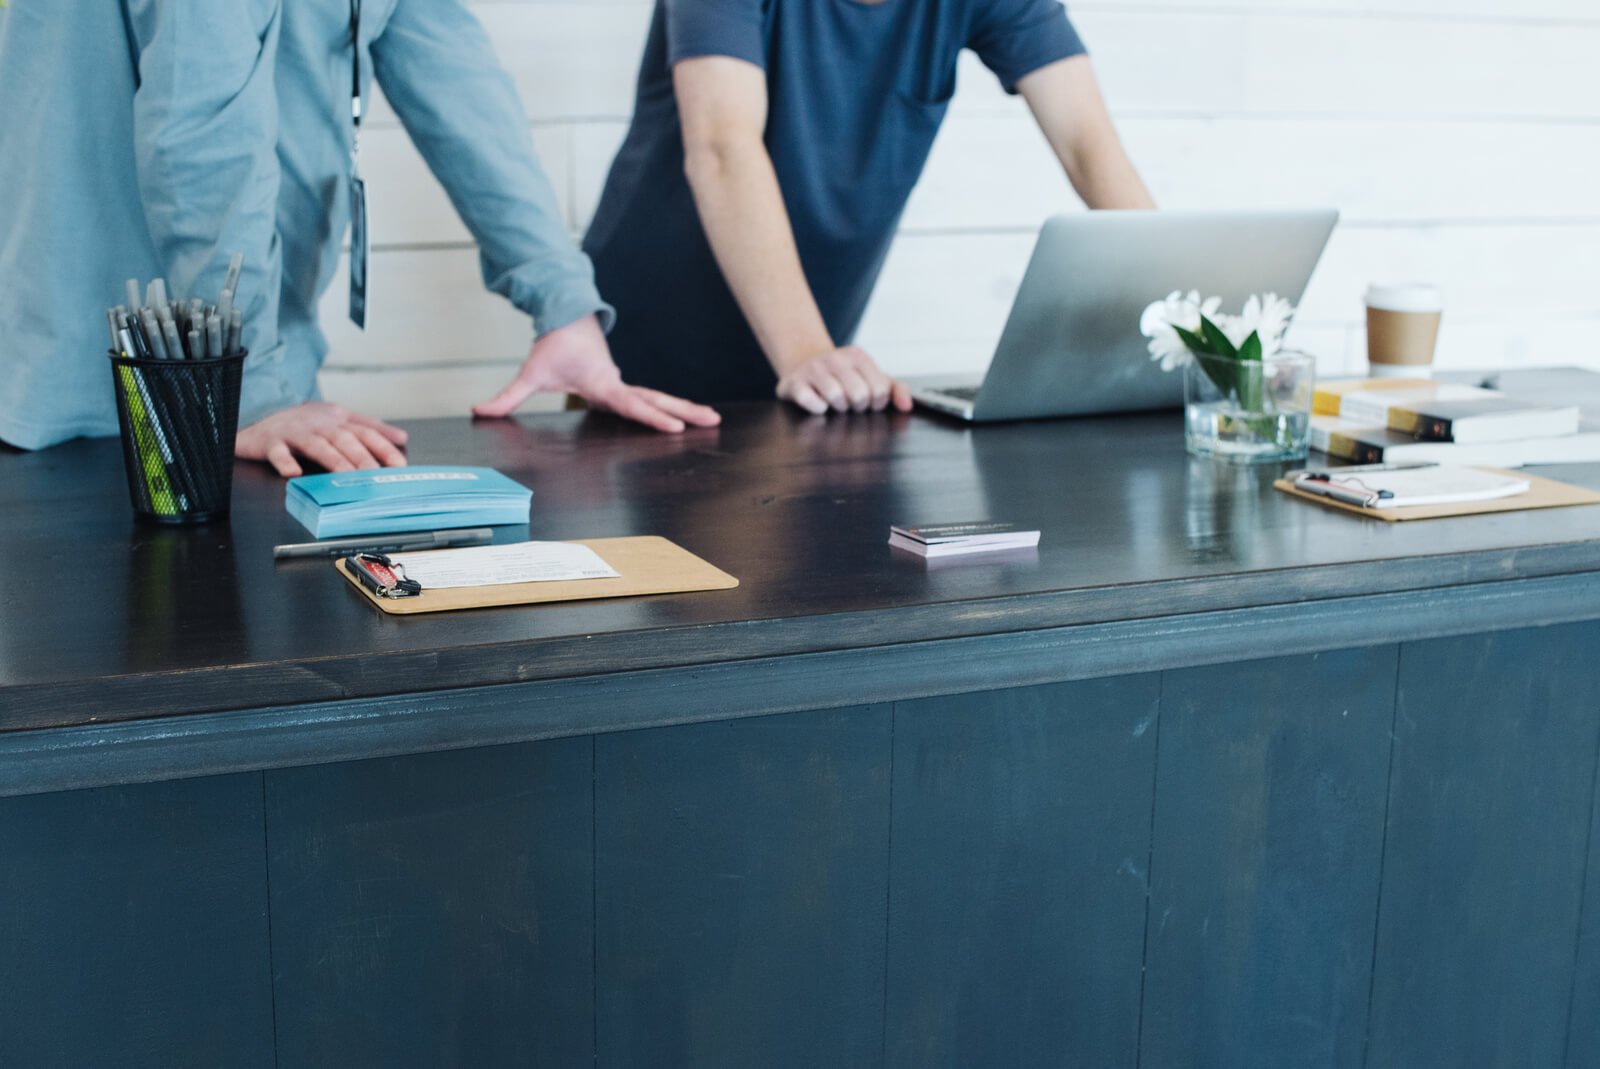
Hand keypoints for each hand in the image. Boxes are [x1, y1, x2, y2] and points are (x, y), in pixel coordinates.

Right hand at [235, 401, 407, 477]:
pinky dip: (285, 461)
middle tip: (375, 476)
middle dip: (362, 457)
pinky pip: (278, 451)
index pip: (365, 431)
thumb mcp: (339, 418)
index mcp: (336, 420)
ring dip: (334, 460)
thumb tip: (402, 437)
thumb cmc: (304, 422)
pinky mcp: (270, 441)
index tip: (399, 465)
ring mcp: (294, 432)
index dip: (383, 447)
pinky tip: (294, 473)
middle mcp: (318, 424)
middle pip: (344, 439)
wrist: (259, 414)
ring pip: (317, 445)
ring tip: (346, 476)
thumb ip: (370, 427)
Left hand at [473, 315, 720, 432]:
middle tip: (713, 421)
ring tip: (711, 420)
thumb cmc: (552, 344)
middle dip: (684, 411)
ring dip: (684, 408)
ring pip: (659, 397)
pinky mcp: (621, 385)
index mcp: (603, 383)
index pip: (632, 404)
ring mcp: (623, 383)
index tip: (674, 427)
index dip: (652, 417)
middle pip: (657, 399)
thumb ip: (507, 396)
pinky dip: (670, 406)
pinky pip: (650, 397)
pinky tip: (687, 417)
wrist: (566, 315)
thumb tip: (478, 411)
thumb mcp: (530, 372)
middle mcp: (618, 383)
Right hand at [775, 345, 912, 414]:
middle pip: (859, 396)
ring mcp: (813, 369)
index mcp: (858, 356)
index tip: (869, 401)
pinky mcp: (794, 382)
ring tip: (836, 405)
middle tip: (851, 404)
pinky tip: (819, 405)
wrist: (803, 362)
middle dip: (858, 407)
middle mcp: (835, 359)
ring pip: (836, 398)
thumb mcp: (871, 376)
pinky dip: (817, 409)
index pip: (879, 389)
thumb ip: (895, 389)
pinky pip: (810, 401)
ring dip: (838, 409)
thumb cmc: (842, 375)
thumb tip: (907, 407)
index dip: (877, 403)